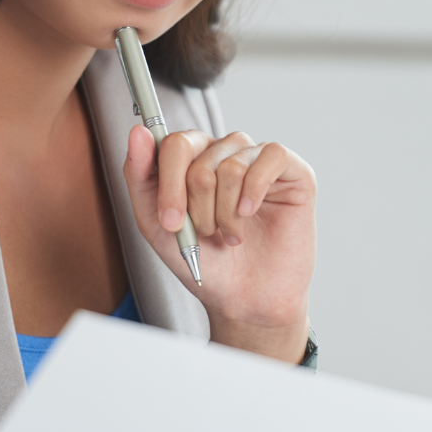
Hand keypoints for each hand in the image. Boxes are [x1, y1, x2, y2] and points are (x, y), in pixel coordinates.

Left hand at [120, 126, 314, 362]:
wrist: (245, 299)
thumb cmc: (206, 261)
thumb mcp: (158, 224)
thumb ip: (140, 176)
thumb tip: (138, 132)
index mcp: (194, 160)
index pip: (174, 143)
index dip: (169, 184)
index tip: (171, 222)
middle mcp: (226, 152)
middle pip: (199, 157)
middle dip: (196, 205)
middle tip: (205, 233)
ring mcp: (259, 159)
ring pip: (231, 164)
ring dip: (225, 211)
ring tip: (230, 234)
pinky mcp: (293, 171)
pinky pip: (271, 156)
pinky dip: (254, 191)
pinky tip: (250, 213)